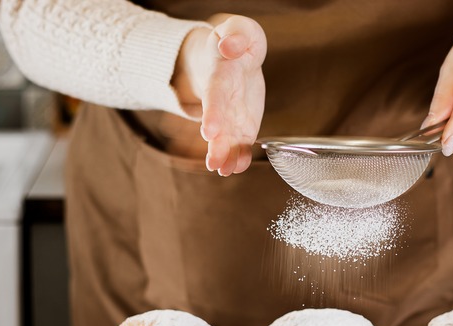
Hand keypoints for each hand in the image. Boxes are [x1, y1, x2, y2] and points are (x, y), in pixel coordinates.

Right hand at [173, 14, 265, 175]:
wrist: (232, 58)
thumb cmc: (236, 41)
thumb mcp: (239, 29)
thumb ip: (236, 34)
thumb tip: (229, 45)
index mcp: (221, 75)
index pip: (216, 94)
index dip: (214, 113)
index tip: (210, 131)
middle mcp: (222, 100)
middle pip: (218, 123)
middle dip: (216, 144)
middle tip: (213, 163)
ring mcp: (230, 115)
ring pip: (226, 139)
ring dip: (224, 156)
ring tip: (223, 171)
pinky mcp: (242, 125)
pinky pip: (241, 144)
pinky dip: (239, 157)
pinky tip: (237, 168)